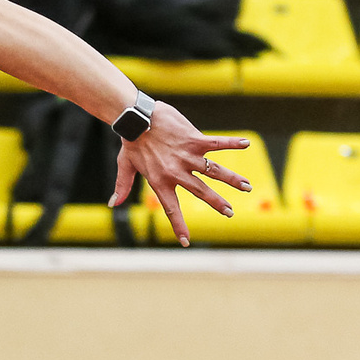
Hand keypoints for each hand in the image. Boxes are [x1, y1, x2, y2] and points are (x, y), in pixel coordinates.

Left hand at [109, 101, 252, 246]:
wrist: (135, 117)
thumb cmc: (131, 141)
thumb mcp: (125, 165)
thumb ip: (122, 186)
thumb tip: (113, 204)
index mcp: (160, 181)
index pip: (171, 209)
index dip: (178, 226)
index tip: (186, 242)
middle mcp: (176, 172)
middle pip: (201, 191)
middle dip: (217, 203)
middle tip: (230, 212)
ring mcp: (187, 155)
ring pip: (213, 170)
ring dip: (232, 179)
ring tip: (246, 186)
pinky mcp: (193, 139)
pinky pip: (216, 143)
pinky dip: (231, 143)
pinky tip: (246, 144)